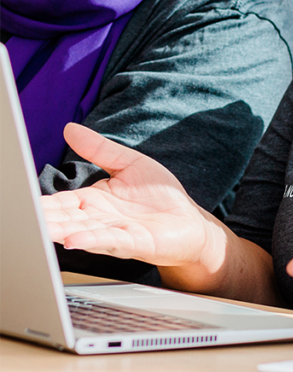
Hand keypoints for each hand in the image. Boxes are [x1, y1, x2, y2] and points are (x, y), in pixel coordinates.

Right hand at [41, 123, 217, 268]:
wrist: (190, 221)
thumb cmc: (159, 196)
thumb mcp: (128, 164)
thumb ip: (99, 149)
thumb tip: (70, 128)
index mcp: (93, 201)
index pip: (60, 203)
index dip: (42, 203)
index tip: (23, 201)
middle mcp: (98, 220)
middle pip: (64, 220)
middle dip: (44, 218)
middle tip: (24, 216)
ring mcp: (115, 233)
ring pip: (81, 232)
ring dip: (61, 231)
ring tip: (42, 228)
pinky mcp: (135, 243)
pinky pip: (110, 241)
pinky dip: (92, 240)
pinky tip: (75, 239)